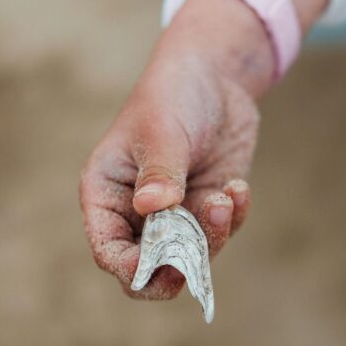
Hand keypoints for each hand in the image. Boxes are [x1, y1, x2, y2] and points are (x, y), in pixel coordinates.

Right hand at [80, 55, 257, 299]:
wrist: (214, 77)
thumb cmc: (171, 97)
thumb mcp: (162, 132)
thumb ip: (159, 172)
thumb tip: (152, 207)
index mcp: (107, 196)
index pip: (110, 252)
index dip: (133, 268)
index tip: (165, 264)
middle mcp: (137, 213)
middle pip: (150, 268)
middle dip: (177, 266)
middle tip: (198, 253)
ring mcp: (175, 214)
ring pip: (191, 255)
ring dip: (212, 234)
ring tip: (225, 196)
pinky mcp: (207, 206)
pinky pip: (221, 233)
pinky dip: (234, 217)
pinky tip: (238, 187)